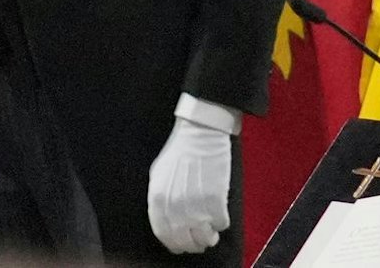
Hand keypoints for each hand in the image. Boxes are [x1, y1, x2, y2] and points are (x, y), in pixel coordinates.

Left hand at [147, 117, 231, 253]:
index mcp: (157, 200)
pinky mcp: (215, 200)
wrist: (199, 133)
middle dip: (194, 244)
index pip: (164, 235)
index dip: (174, 244)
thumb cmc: (179, 151)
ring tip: (211, 233)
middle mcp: (174, 207)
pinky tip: (220, 216)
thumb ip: (160, 199)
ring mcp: (195, 205)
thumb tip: (166, 220)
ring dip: (209, 238)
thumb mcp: (158, 175)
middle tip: (200, 241)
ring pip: (204, 238)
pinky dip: (222, 223)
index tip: (182, 245)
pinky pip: (221, 223)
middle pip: (184, 241)